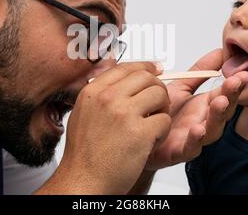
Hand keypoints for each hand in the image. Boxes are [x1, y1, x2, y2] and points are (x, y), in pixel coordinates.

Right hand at [49, 62, 170, 193]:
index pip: (126, 67)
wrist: (83, 181)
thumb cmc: (84, 154)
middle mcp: (107, 98)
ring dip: (162, 109)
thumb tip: (122, 77)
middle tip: (157, 103)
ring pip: (160, 94)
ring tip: (153, 123)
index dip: (145, 66)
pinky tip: (151, 140)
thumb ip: (101, 94)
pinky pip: (164, 120)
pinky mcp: (139, 133)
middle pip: (146, 77)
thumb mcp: (83, 113)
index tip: (155, 68)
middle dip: (158, 88)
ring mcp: (123, 114)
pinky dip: (162, 131)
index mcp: (93, 91)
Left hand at [145, 49, 247, 169]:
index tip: (243, 72)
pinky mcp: (178, 152)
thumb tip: (220, 52)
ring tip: (219, 102)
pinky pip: (190, 148)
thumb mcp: (181, 87)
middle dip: (231, 96)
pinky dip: (195, 140)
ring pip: (212, 130)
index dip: (235, 83)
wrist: (140, 134)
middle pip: (223, 111)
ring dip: (217, 116)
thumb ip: (200, 71)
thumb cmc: (162, 114)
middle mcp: (203, 122)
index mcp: (205, 106)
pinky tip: (197, 129)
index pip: (225, 93)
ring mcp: (192, 138)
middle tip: (235, 82)